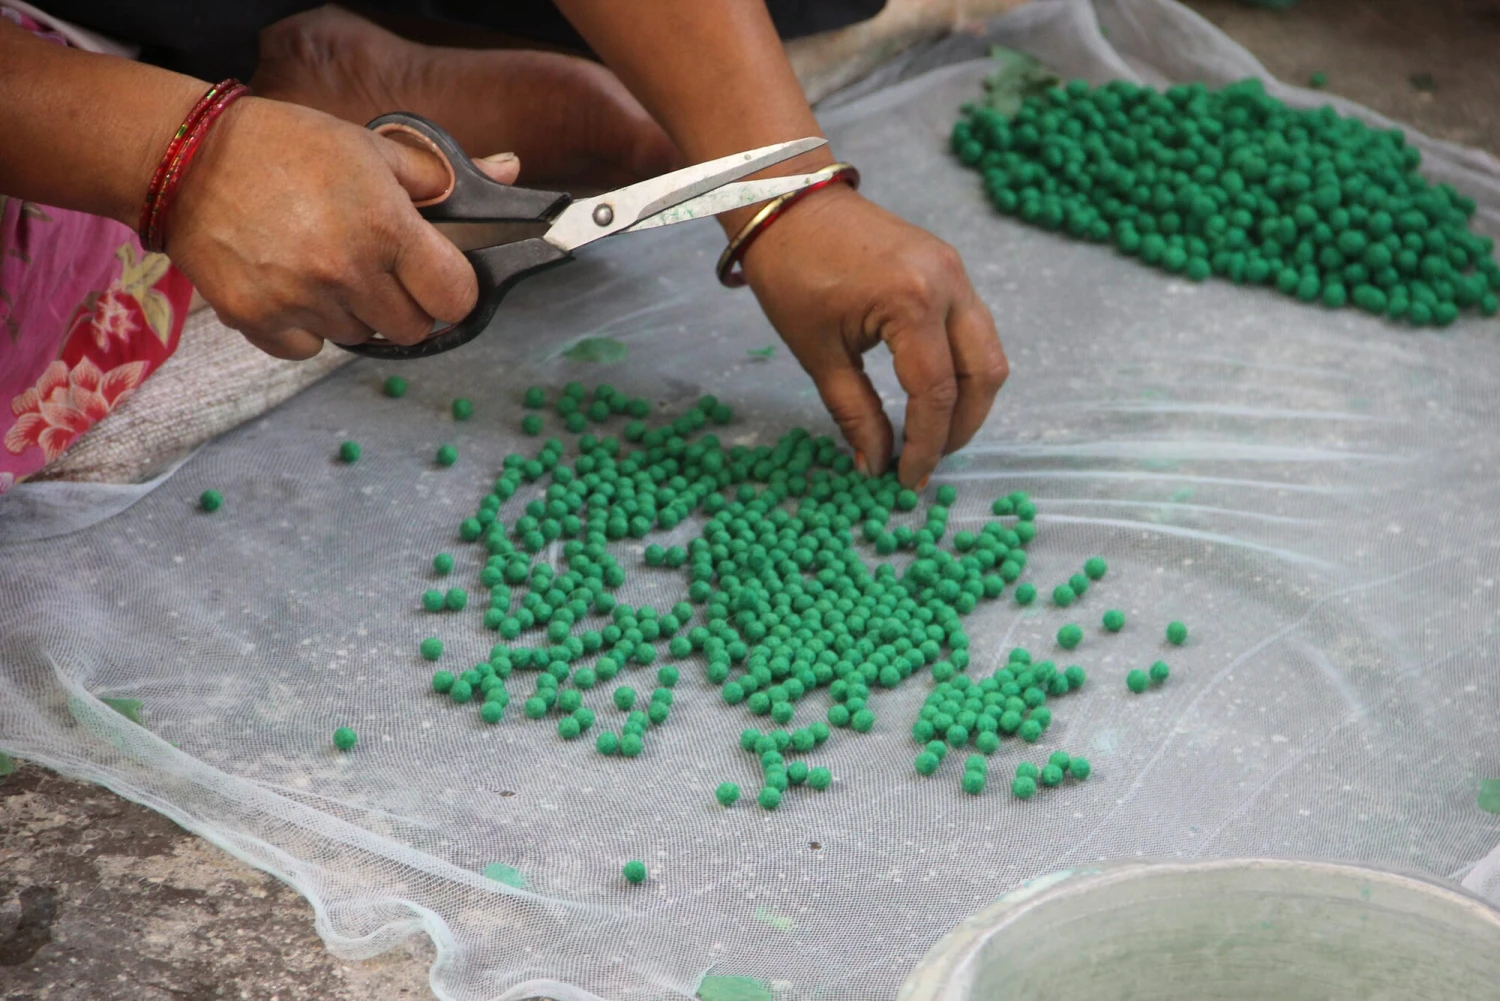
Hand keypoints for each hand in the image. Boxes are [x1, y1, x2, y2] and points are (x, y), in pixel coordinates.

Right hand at [165, 96, 519, 359]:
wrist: (186, 159)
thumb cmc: (286, 147)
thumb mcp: (369, 146)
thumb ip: (438, 174)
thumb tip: (506, 171)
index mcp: (385, 229)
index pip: (456, 297)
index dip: (454, 291)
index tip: (439, 280)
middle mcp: (347, 273)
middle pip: (412, 330)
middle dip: (405, 306)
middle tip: (379, 272)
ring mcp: (301, 302)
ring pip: (358, 338)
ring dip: (353, 313)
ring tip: (325, 267)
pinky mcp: (259, 321)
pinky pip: (307, 349)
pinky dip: (305, 328)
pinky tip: (291, 285)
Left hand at [742, 186, 1007, 488]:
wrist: (789, 202)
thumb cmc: (792, 273)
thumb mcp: (819, 354)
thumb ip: (855, 413)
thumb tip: (875, 464)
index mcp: (912, 302)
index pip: (937, 394)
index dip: (926, 445)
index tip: (906, 480)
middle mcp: (948, 284)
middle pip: (984, 375)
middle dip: (960, 427)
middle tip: (925, 461)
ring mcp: (956, 272)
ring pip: (988, 353)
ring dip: (968, 400)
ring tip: (930, 434)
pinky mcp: (951, 268)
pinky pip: (974, 329)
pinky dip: (962, 368)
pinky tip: (931, 395)